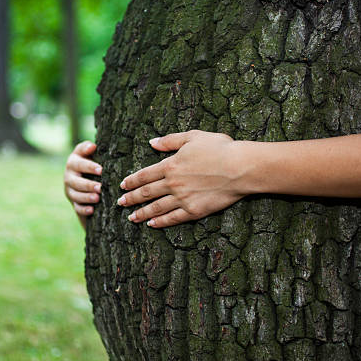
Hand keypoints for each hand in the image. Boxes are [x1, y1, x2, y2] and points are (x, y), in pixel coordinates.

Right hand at [64, 141, 102, 225]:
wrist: (85, 177)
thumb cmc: (90, 162)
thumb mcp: (88, 153)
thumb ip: (87, 148)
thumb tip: (92, 146)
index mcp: (72, 162)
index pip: (78, 164)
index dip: (89, 167)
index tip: (101, 170)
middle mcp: (68, 176)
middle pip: (76, 182)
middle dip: (88, 185)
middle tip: (100, 187)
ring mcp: (70, 190)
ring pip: (76, 195)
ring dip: (86, 197)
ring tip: (97, 198)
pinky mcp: (73, 202)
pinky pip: (77, 207)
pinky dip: (83, 209)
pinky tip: (91, 210)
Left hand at [118, 130, 244, 227]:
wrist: (240, 167)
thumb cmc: (219, 148)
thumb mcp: (192, 137)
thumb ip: (169, 140)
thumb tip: (151, 142)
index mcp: (170, 165)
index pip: (144, 175)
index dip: (131, 181)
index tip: (122, 186)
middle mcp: (172, 183)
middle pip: (146, 193)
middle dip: (131, 198)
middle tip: (120, 203)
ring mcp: (182, 199)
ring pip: (156, 207)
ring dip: (141, 213)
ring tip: (131, 218)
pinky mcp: (194, 211)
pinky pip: (173, 218)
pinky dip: (160, 222)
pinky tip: (152, 224)